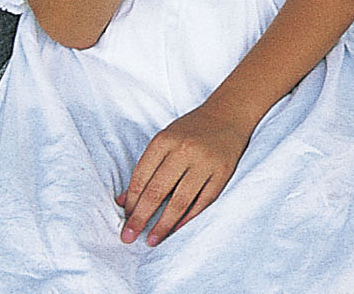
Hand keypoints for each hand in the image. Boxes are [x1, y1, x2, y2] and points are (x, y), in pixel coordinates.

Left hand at [116, 101, 251, 245]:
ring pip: (180, 200)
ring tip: (152, 240)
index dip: (132, 203)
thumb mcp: (164, 140)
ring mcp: (206, 162)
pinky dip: (189, 217)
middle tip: (128, 237)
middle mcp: (185, 150)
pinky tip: (177, 228)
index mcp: (165, 141)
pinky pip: (204, 200)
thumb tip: (124, 201)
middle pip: (157, 192)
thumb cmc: (191, 130)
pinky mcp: (223, 171)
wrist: (229, 113)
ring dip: (164, 224)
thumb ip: (145, 168)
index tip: (125, 221)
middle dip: (140, 218)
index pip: (141, 179)